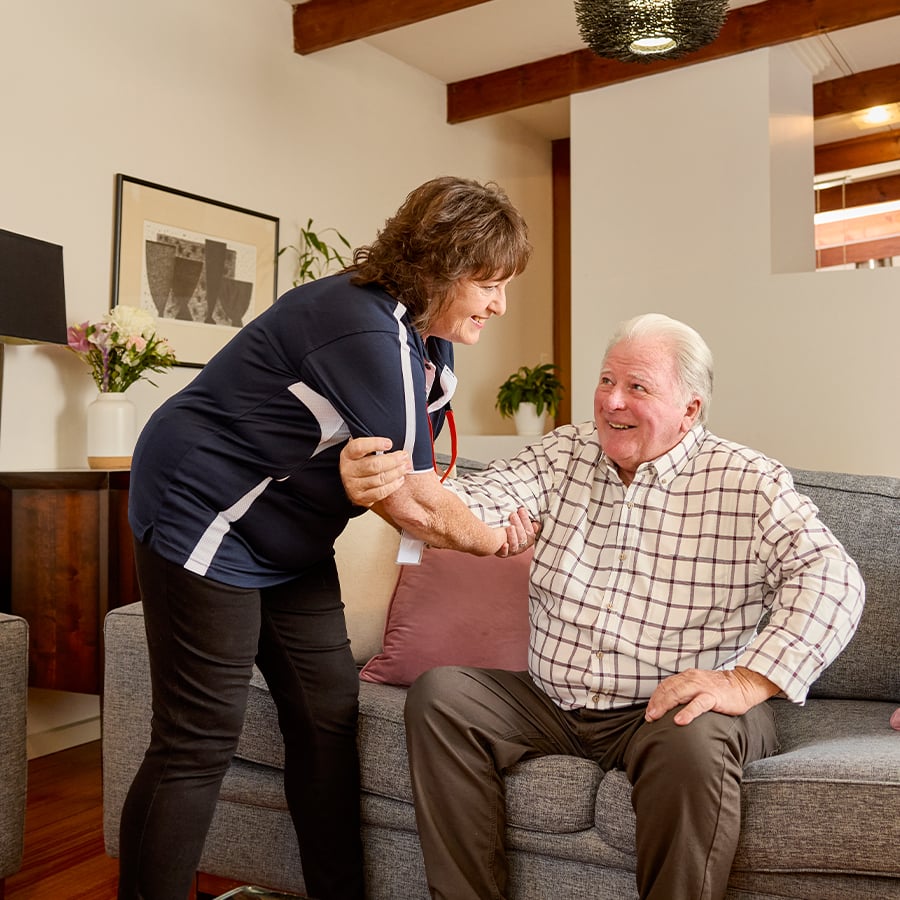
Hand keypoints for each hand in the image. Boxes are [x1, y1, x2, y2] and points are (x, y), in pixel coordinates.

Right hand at [340, 437, 411, 506]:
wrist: (354, 482)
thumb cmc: (363, 462)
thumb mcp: (364, 451)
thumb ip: (376, 446)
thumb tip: (395, 445)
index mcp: (348, 454)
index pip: (359, 447)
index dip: (375, 444)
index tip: (389, 443)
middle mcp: (347, 470)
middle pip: (374, 465)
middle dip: (393, 460)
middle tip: (404, 456)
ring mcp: (352, 485)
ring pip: (379, 479)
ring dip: (396, 472)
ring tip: (406, 467)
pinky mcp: (360, 497)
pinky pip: (380, 492)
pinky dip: (393, 485)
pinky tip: (400, 479)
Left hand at [495, 507, 539, 557]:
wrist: (497, 541)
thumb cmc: (513, 531)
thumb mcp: (522, 527)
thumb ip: (529, 525)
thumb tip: (536, 524)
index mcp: (528, 540)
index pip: (530, 531)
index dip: (526, 520)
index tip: (521, 509)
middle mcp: (522, 547)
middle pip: (522, 537)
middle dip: (518, 524)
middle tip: (513, 514)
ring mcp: (512, 551)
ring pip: (515, 545)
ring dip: (513, 536)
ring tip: (510, 527)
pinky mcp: (503, 554)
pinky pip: (504, 553)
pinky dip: (505, 549)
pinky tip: (504, 544)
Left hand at [645, 667, 778, 725]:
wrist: (743, 684)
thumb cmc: (719, 689)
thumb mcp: (698, 686)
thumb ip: (685, 692)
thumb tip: (669, 707)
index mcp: (687, 677)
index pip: (665, 686)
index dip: (655, 698)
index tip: (649, 711)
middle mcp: (692, 679)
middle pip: (668, 689)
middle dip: (656, 703)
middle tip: (648, 716)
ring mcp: (702, 687)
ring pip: (678, 694)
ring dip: (664, 705)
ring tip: (655, 717)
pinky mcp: (714, 697)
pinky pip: (698, 704)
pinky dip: (688, 712)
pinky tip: (679, 721)